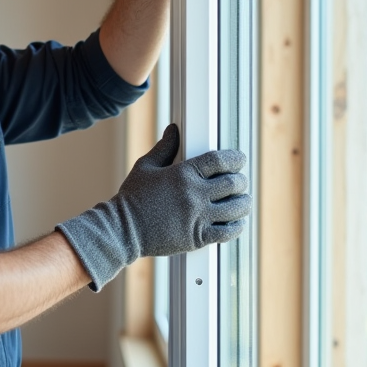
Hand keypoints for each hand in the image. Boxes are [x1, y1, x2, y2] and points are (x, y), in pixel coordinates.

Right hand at [56, 124, 250, 290]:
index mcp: (183, 173)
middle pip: (233, 183)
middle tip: (239, 182)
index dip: (235, 158)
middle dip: (240, 180)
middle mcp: (194, 194)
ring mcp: (198, 217)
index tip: (240, 159)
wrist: (123, 230)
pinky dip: (237, 226)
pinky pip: (228, 232)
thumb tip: (174, 129)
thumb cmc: (132, 198)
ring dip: (243, 203)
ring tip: (243, 201)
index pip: (220, 160)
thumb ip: (165, 147)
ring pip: (236, 208)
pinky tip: (236, 223)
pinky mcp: (198, 237)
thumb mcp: (146, 167)